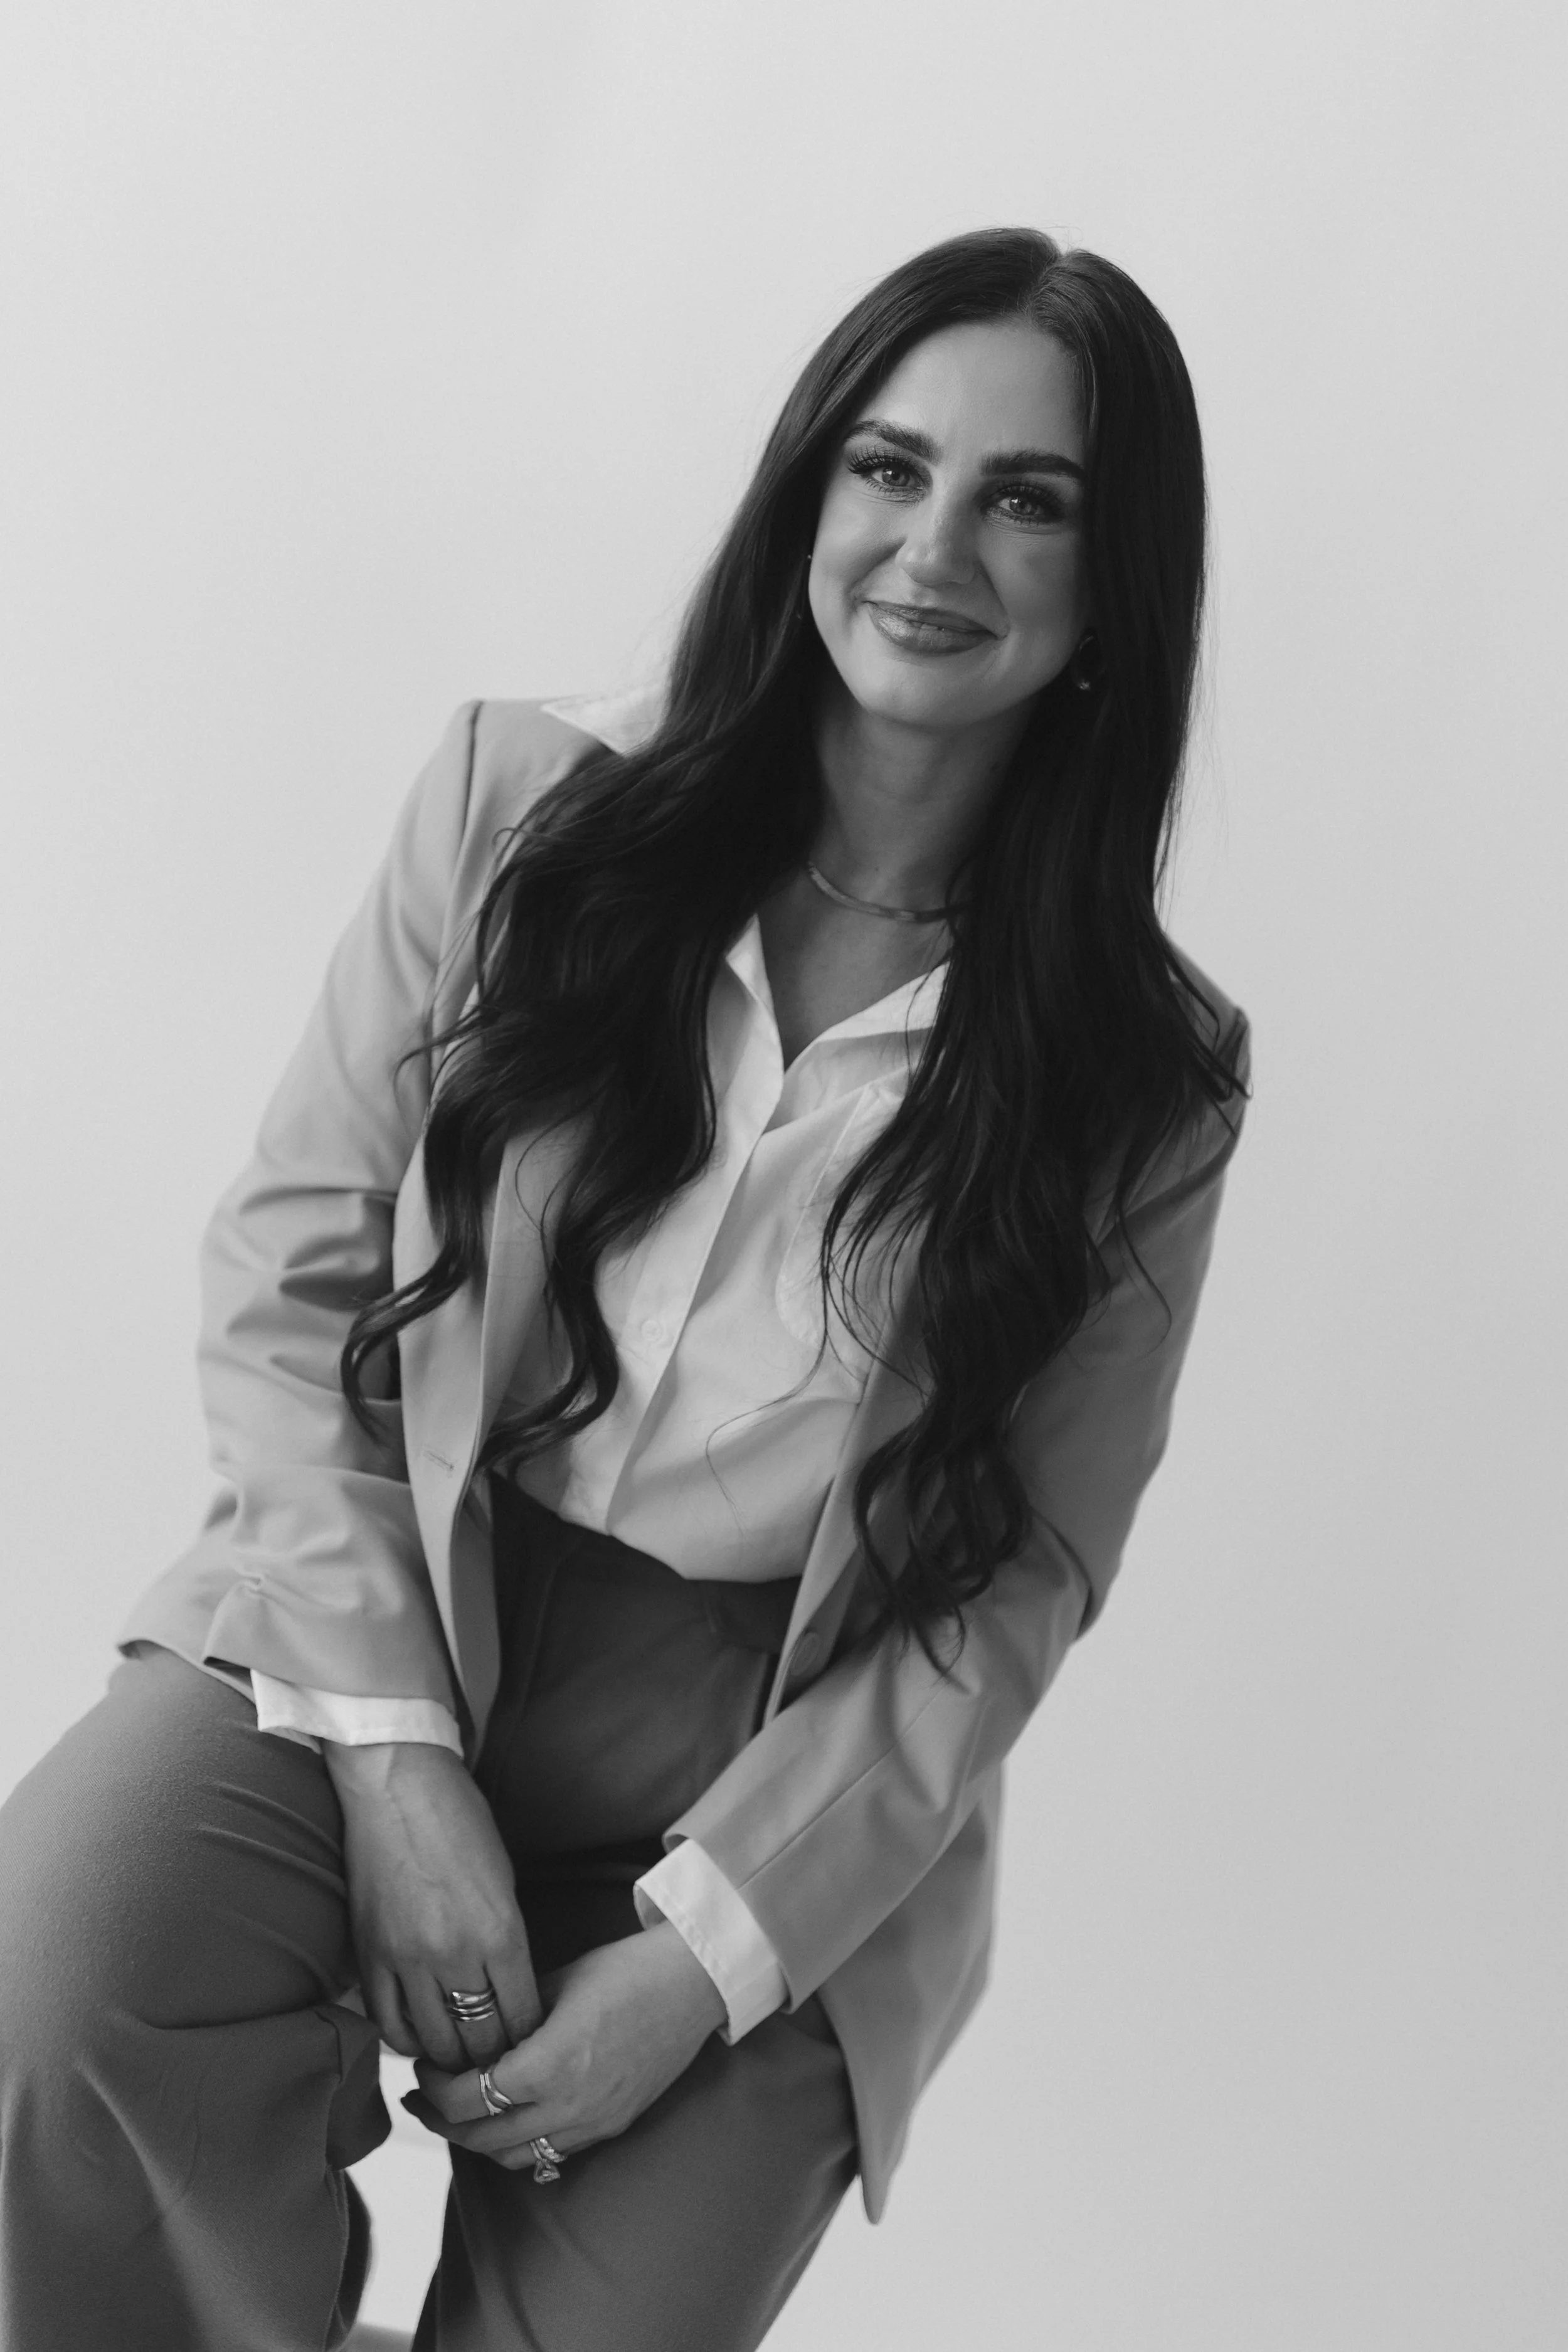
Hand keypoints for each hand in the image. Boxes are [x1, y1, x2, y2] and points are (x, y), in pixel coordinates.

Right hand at [325, 1739, 541, 2070]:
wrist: (396, 1784)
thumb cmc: (459, 1821)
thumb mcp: (504, 1879)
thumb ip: (507, 1940)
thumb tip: (510, 1991)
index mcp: (499, 1930)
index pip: (522, 2016)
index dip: (530, 2040)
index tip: (532, 2046)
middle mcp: (453, 1953)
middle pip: (481, 2039)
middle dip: (496, 2057)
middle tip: (499, 2057)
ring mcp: (405, 1958)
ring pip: (434, 2043)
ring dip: (452, 2056)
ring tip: (462, 2055)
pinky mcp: (368, 1956)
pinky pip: (387, 2024)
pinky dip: (407, 2041)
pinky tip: (420, 2037)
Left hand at [404, 1922, 727, 2168]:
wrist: (692, 1984)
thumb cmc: (624, 1970)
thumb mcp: (554, 1984)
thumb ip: (511, 2019)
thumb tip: (470, 2038)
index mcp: (549, 2065)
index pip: (469, 2098)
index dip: (435, 2087)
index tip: (423, 2067)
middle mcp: (569, 2106)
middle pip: (482, 2138)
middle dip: (442, 2121)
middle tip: (420, 2099)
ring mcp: (593, 2123)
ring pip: (514, 2157)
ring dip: (477, 2141)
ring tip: (455, 2115)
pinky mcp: (611, 2127)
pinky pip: (550, 2154)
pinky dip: (518, 2145)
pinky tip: (506, 2121)